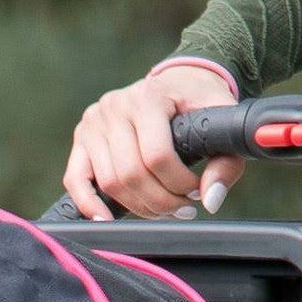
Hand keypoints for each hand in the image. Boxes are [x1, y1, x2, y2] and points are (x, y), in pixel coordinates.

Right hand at [64, 63, 245, 220]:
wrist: (179, 81)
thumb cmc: (199, 102)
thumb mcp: (222, 122)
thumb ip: (225, 163)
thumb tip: (210, 200)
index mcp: (148, 97)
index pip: (157, 156)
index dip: (179, 184)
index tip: (196, 192)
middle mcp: (115, 106)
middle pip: (132, 174)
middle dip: (161, 202)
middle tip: (182, 208)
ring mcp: (94, 121)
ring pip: (110, 183)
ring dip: (138, 207)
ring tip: (162, 209)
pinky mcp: (82, 138)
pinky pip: (76, 179)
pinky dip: (89, 204)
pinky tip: (107, 219)